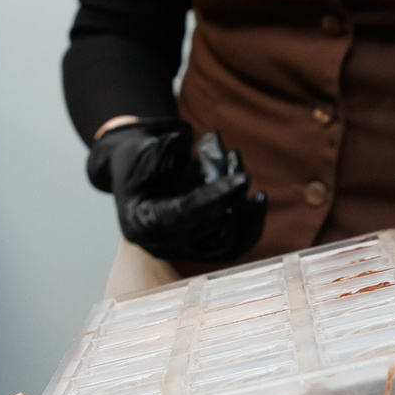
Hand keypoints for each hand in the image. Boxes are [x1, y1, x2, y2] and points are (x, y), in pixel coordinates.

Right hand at [88, 119, 265, 262]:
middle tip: (233, 155)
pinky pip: (233, 246)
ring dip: (244, 209)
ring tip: (243, 172)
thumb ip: (164, 149)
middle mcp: (162, 245)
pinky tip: (259, 200)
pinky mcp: (202, 249)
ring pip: (226, 243)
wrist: (135, 173)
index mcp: (141, 223)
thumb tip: (199, 143)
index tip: (243, 178)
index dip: (216, 196)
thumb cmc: (136, 159)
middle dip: (230, 192)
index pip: (184, 214)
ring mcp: (184, 250)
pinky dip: (250, 224)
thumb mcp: (139, 149)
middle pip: (210, 226)